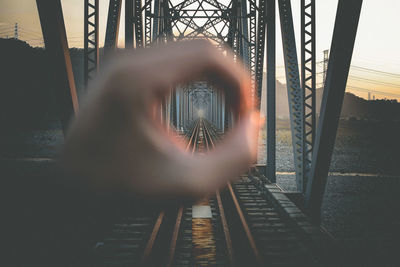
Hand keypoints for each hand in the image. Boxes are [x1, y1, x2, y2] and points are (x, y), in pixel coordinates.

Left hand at [60, 40, 258, 199]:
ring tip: (228, 108)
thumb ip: (235, 158)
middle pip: (200, 48)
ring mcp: (121, 61)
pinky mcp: (122, 70)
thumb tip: (252, 123)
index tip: (246, 114)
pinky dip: (196, 76)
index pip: (208, 55)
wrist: (72, 188)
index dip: (240, 81)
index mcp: (136, 80)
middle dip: (231, 78)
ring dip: (215, 77)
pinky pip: (171, 60)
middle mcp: (125, 60)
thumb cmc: (119, 188)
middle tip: (241, 113)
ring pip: (188, 51)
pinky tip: (204, 99)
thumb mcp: (187, 185)